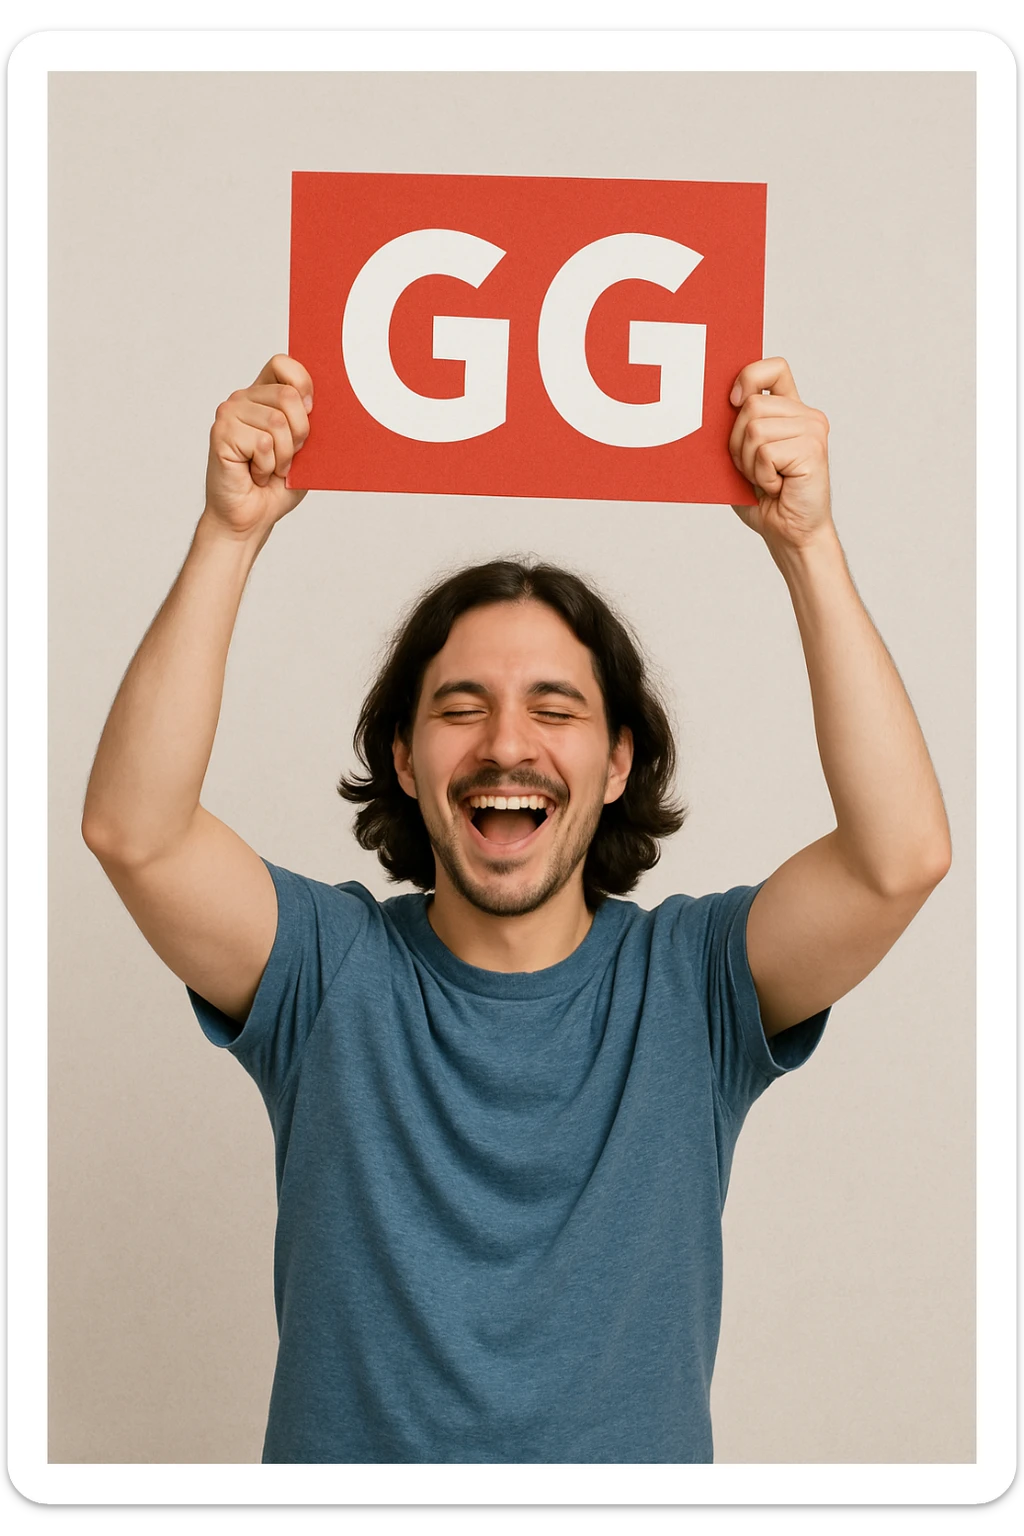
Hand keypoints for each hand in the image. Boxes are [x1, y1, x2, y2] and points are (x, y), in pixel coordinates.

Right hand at [204, 355, 313, 538]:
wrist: (250, 518)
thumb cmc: (276, 486)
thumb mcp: (304, 449)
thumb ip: (310, 421)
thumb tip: (332, 401)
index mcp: (263, 395)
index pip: (283, 363)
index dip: (303, 384)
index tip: (310, 412)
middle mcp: (244, 399)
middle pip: (288, 395)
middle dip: (300, 433)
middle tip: (287, 456)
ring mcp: (230, 414)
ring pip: (277, 422)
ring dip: (282, 456)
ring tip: (270, 467)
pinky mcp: (221, 433)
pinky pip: (262, 443)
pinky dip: (266, 466)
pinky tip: (254, 474)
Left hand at [727, 358, 831, 551]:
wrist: (790, 533)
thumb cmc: (766, 500)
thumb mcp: (743, 457)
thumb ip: (737, 428)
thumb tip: (708, 408)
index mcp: (790, 411)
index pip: (774, 368)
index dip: (749, 377)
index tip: (733, 402)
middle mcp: (806, 415)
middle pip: (752, 406)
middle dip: (738, 443)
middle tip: (755, 469)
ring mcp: (812, 429)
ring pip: (755, 429)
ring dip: (750, 463)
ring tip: (768, 479)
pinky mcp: (813, 448)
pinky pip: (765, 452)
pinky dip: (762, 476)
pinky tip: (778, 487)